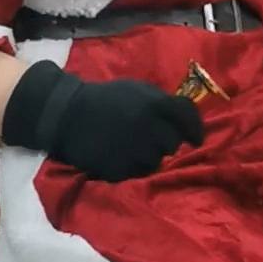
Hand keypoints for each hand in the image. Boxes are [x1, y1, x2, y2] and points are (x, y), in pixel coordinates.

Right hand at [1, 61, 203, 182]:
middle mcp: (149, 127)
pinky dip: (133, 165)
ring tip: (134, 147)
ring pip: (156, 161)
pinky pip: (138, 172)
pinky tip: (121, 154)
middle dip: (166, 141)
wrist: (67, 113)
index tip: (195, 139)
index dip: (195, 130)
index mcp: (155, 103)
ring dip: (149, 155)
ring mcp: (134, 150)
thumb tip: (187, 121)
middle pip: (173, 143)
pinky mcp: (119, 168)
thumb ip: (162, 102)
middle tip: (153, 138)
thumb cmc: (105, 99)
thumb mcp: (137, 89)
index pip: (188, 119)